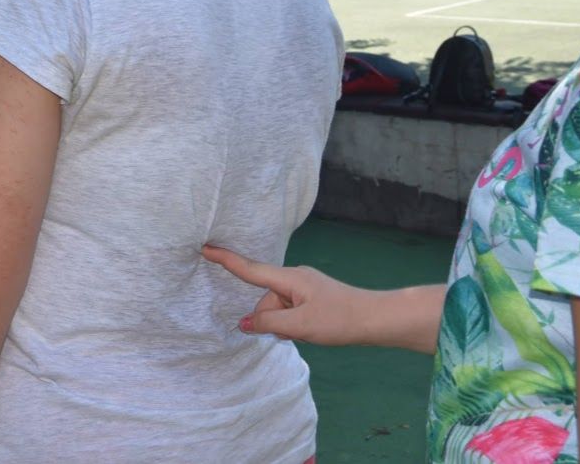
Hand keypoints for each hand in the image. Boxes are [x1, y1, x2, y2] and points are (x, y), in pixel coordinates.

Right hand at [202, 245, 374, 345]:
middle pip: (265, 299)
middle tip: (297, 331)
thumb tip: (245, 323)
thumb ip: (269, 323)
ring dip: (284, 324)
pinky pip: (290, 310)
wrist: (374, 318)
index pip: (251, 270)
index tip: (205, 248)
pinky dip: (292, 323)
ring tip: (308, 331)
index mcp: (290, 278)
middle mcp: (294, 277)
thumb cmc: (339, 319)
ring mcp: (303, 286)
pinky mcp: (311, 296)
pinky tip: (311, 330)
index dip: (227, 261)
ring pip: (277, 308)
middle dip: (271, 319)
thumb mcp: (300, 325)